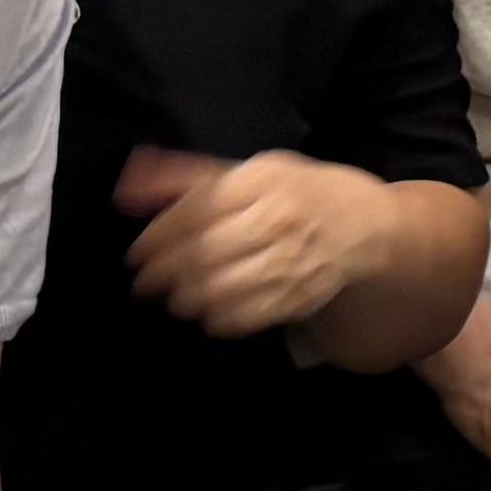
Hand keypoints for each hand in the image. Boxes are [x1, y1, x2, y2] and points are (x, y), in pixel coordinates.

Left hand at [118, 147, 381, 338]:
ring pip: (225, 288)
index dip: (160, 235)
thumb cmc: (293, 192)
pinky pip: (249, 316)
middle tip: (145, 282)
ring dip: (188, 298)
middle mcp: (278, 219)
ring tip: (174, 297)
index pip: (199, 209)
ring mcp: (292, 261)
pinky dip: (220, 319)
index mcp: (262, 180)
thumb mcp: (245, 171)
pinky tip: (207, 313)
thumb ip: (184, 177)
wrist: (363, 225)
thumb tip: (127, 183)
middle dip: (166, 272)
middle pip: (207, 251)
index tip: (137, 253)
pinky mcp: (301, 296)